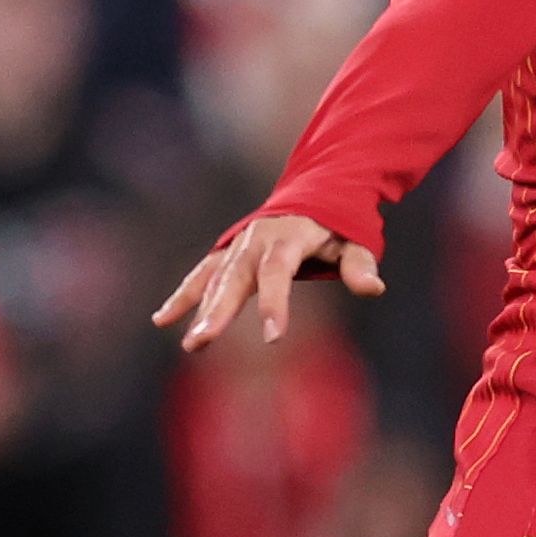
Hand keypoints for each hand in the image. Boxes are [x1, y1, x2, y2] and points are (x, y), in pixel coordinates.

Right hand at [153, 212, 380, 348]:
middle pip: (235, 277)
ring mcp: (238, 245)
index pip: (277, 272)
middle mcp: (257, 239)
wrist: (313, 193)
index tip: (272, 337)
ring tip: (190, 342)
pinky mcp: (227, 253)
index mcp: (289, 236)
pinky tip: (162, 319)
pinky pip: (202, 274)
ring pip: (215, 278)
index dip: (274, 303)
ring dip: (197, 308)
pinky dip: (184, 295)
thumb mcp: (356, 240)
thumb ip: (360, 264)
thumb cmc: (339, 225)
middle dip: (218, 310)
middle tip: (202, 341)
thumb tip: (373, 289)